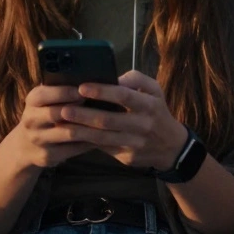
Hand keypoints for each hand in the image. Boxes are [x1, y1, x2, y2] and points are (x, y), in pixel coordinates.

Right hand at [2, 84, 96, 169]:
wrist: (25, 145)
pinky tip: (104, 136)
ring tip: (109, 120)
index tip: (84, 90)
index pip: (44, 94)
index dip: (65, 92)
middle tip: (101, 105)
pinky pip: (73, 148)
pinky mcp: (47, 156)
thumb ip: (61, 89)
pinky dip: (89, 141)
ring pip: (68, 132)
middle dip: (80, 109)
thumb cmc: (45, 114)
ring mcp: (38, 139)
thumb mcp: (47, 99)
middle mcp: (31, 120)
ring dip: (89, 126)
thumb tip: (90, 76)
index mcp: (32, 101)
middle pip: (56, 113)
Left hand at [56, 70, 188, 171]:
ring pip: (103, 137)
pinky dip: (86, 141)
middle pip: (109, 119)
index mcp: (149, 105)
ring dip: (80, 130)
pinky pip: (104, 148)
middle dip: (84, 114)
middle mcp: (143, 125)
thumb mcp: (155, 91)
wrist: (171, 147)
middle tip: (63, 109)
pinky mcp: (127, 157)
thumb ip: (136, 79)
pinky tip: (72, 135)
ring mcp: (135, 143)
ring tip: (62, 123)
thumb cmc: (157, 112)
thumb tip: (114, 77)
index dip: (102, 91)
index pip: (124, 96)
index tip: (82, 87)